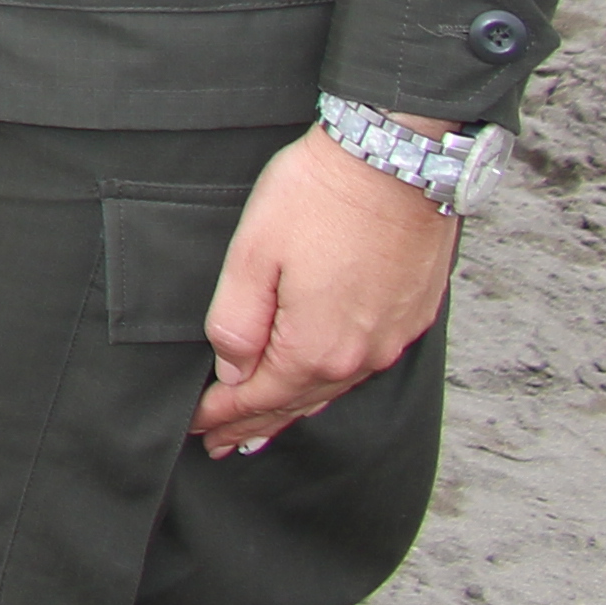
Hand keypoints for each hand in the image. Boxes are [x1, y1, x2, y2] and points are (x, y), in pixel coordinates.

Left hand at [194, 130, 459, 457]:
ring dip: (293, 409)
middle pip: (295, 402)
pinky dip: (331, 383)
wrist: (395, 160)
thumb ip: (237, 320)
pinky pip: (362, 366)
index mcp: (316, 348)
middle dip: (253, 424)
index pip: (257, 398)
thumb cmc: (318, 197)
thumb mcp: (253, 254)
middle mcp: (360, 356)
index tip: (195, 429)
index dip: (220, 415)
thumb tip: (231, 368)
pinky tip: (321, 384)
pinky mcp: (411, 316)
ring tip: (262, 429)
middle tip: (221, 445)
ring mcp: (391, 339)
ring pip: (332, 389)